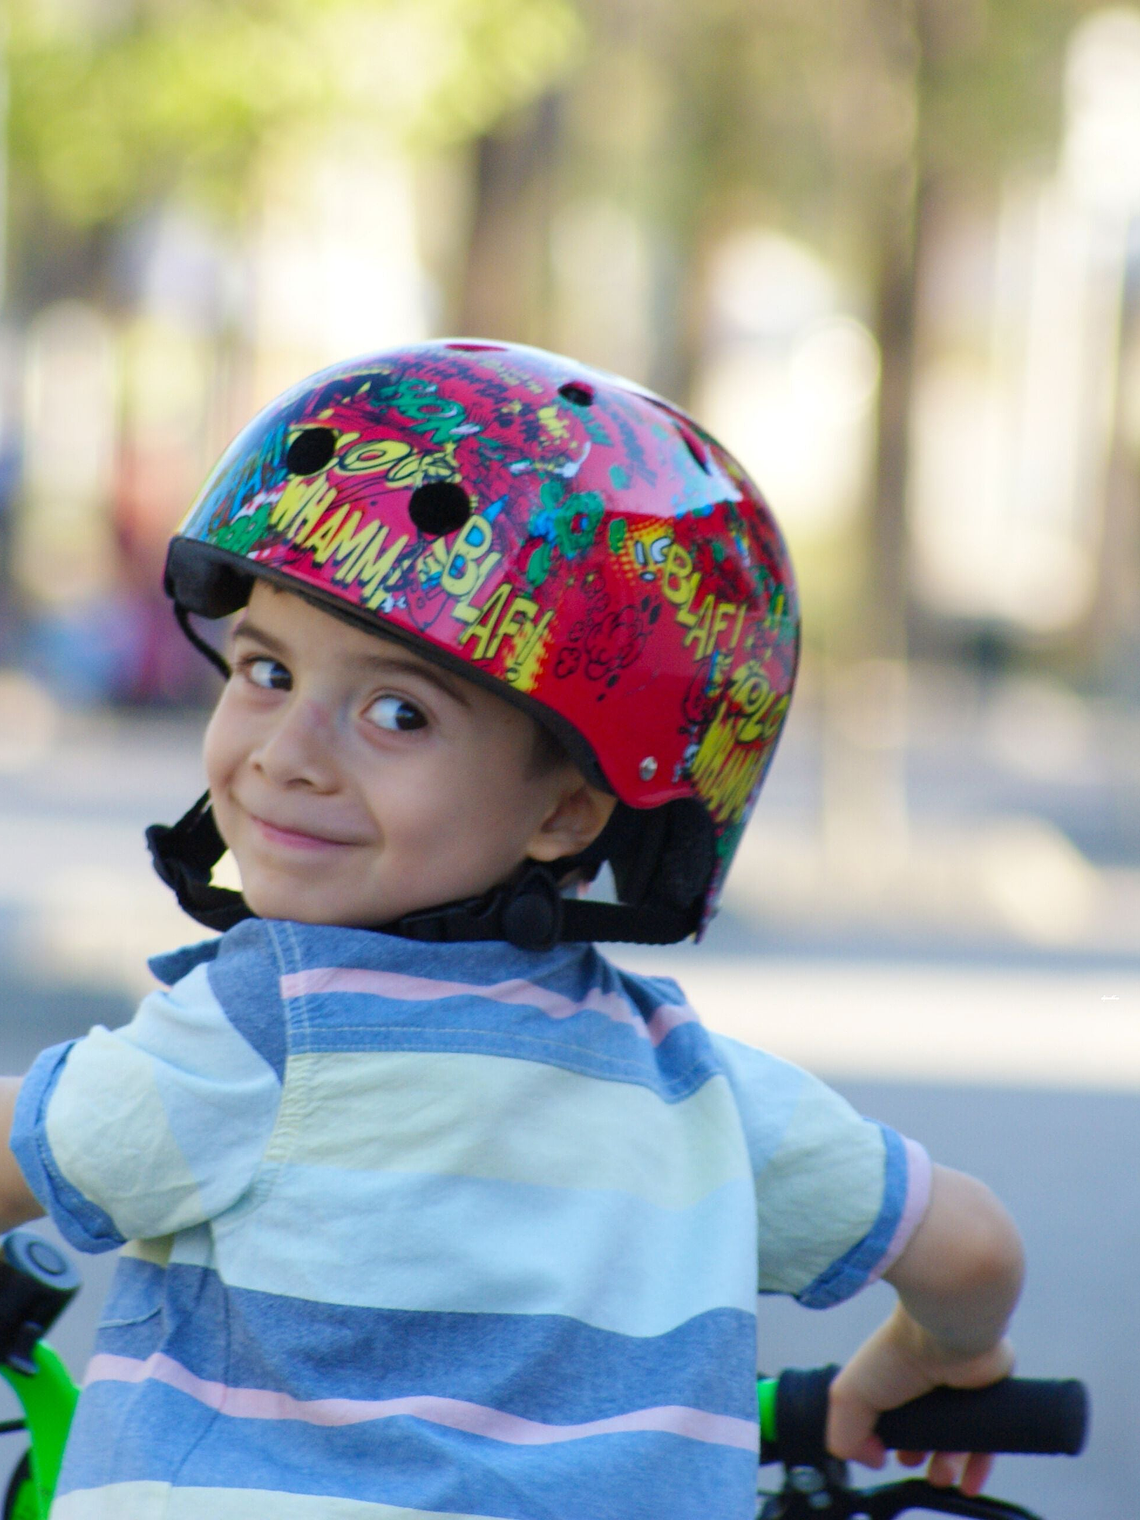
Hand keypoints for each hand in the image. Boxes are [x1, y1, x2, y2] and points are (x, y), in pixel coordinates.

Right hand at [825, 1303, 1015, 1497]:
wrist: (948, 1333)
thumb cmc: (897, 1353)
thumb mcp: (849, 1396)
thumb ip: (846, 1434)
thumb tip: (873, 1460)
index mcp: (894, 1378)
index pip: (892, 1417)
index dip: (888, 1441)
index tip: (884, 1455)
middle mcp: (927, 1384)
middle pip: (925, 1431)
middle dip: (918, 1456)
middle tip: (914, 1462)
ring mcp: (959, 1392)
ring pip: (957, 1440)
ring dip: (948, 1466)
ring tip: (941, 1475)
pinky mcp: (989, 1399)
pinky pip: (989, 1439)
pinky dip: (979, 1464)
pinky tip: (968, 1481)